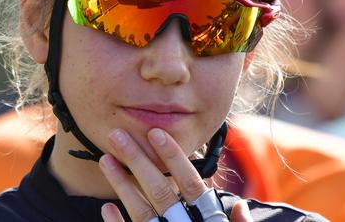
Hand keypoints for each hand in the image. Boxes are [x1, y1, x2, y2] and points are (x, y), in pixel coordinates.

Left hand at [99, 128, 252, 221]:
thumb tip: (240, 206)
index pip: (191, 184)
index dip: (174, 157)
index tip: (157, 133)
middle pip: (161, 191)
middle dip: (138, 161)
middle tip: (117, 135)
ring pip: (142, 212)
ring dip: (121, 185)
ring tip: (104, 159)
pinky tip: (105, 209)